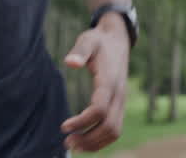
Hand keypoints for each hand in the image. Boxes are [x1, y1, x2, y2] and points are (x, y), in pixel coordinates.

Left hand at [60, 15, 130, 151]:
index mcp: (110, 81)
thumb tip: (69, 63)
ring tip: (74, 146)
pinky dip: (102, 139)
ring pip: (115, 131)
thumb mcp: (88, 40)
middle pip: (109, 126)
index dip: (82, 122)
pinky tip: (85, 140)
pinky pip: (115, 128)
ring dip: (95, 143)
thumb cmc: (99, 41)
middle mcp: (119, 94)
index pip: (99, 110)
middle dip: (89, 139)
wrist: (118, 39)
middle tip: (67, 143)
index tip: (63, 127)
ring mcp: (121, 100)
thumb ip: (79, 51)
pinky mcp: (120, 104)